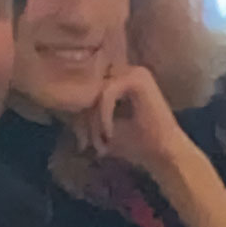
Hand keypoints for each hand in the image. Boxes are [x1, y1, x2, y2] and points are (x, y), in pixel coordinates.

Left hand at [69, 66, 191, 174]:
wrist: (164, 155)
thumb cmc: (137, 144)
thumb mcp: (101, 128)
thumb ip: (84, 115)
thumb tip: (61, 109)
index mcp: (121, 79)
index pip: (88, 90)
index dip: (81, 114)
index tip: (82, 141)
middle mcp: (128, 70)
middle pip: (89, 89)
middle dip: (84, 118)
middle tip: (85, 143)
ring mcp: (135, 72)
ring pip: (96, 91)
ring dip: (93, 119)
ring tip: (100, 142)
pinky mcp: (139, 79)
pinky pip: (106, 93)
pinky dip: (103, 116)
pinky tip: (110, 134)